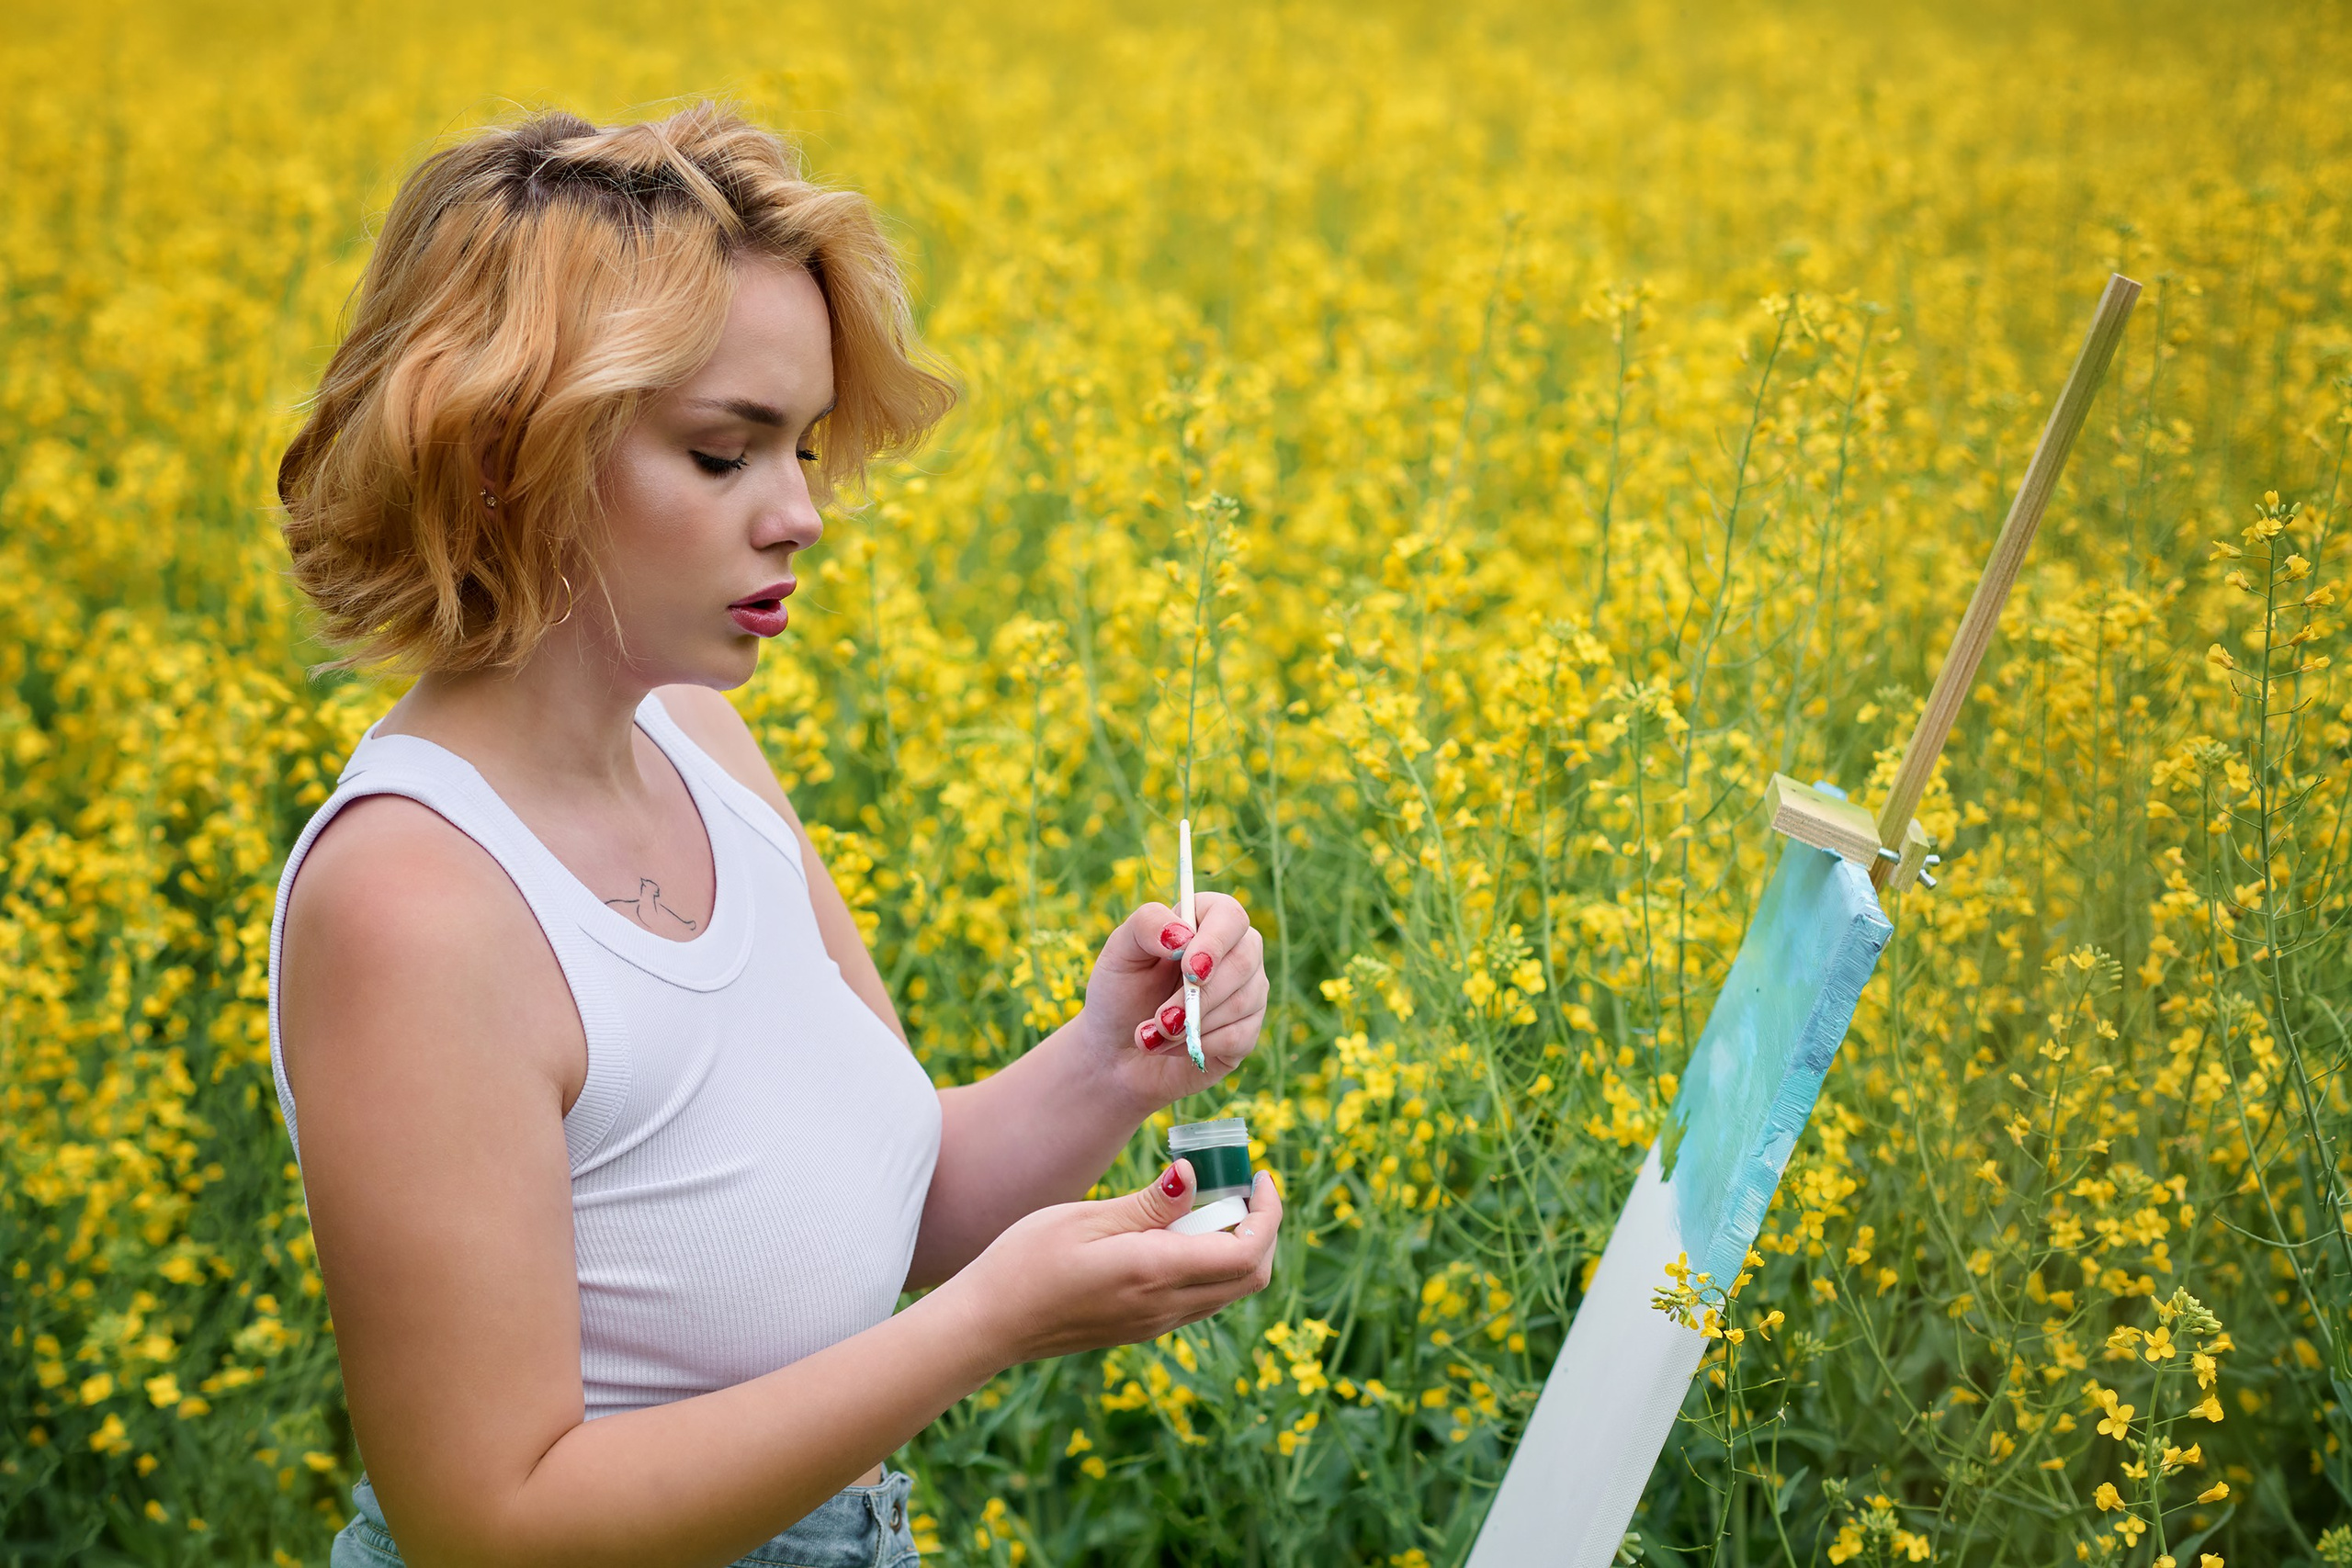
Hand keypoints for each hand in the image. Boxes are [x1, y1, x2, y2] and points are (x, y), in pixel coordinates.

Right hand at [949, 1158, 1282, 1363]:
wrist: (989, 1323)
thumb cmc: (1025, 1262)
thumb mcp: (1085, 1219)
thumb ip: (1148, 1204)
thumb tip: (1194, 1176)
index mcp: (1154, 1274)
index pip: (1247, 1254)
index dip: (1268, 1215)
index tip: (1259, 1177)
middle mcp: (1164, 1307)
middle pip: (1251, 1277)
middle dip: (1262, 1229)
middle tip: (1240, 1186)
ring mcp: (1154, 1324)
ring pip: (1229, 1291)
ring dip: (1238, 1247)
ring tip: (1210, 1202)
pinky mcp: (1141, 1329)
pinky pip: (1200, 1300)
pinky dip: (1211, 1265)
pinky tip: (1179, 1234)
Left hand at [1075, 892, 1267, 1105]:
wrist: (1117, 1050)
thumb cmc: (1119, 992)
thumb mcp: (1119, 952)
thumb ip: (1146, 925)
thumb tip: (1184, 935)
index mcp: (1206, 921)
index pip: (1230, 916)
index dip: (1214, 943)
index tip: (1188, 970)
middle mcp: (1235, 951)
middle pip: (1243, 961)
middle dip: (1198, 996)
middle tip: (1161, 1018)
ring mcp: (1247, 992)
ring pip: (1241, 1003)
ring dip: (1190, 1025)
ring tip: (1154, 1033)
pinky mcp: (1246, 1032)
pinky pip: (1237, 1037)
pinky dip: (1198, 1045)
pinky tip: (1173, 1046)